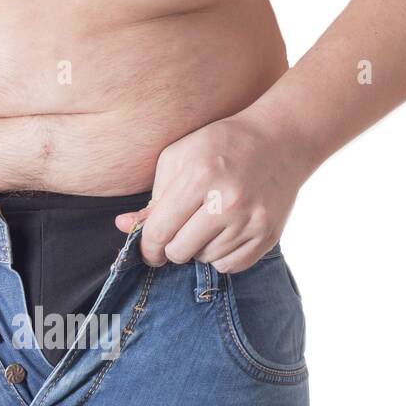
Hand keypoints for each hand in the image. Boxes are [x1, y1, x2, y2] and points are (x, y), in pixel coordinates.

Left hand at [115, 112, 311, 272]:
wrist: (280, 139)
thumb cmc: (220, 145)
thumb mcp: (179, 159)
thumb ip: (152, 198)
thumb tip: (124, 227)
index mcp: (199, 178)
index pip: (159, 232)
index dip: (148, 246)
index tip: (149, 249)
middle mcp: (227, 202)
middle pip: (180, 252)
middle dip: (172, 247)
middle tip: (179, 232)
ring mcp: (251, 220)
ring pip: (205, 260)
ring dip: (200, 248)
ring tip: (209, 223)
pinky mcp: (268, 234)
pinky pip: (231, 266)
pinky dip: (222, 256)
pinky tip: (225, 233)